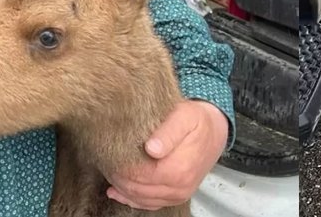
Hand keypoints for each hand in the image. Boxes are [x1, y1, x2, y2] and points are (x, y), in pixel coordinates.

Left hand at [105, 99, 228, 210]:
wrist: (215, 132)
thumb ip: (168, 132)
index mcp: (179, 169)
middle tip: (105, 162)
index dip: (121, 167)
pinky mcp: (177, 197)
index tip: (110, 155)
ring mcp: (179, 195)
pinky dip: (132, 200)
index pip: (139, 175)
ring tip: (110, 173)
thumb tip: (151, 149)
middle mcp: (179, 187)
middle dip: (119, 178)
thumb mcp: (185, 116)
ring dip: (123, 189)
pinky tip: (118, 192)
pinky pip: (150, 204)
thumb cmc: (197, 121)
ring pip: (141, 199)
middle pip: (138, 189)